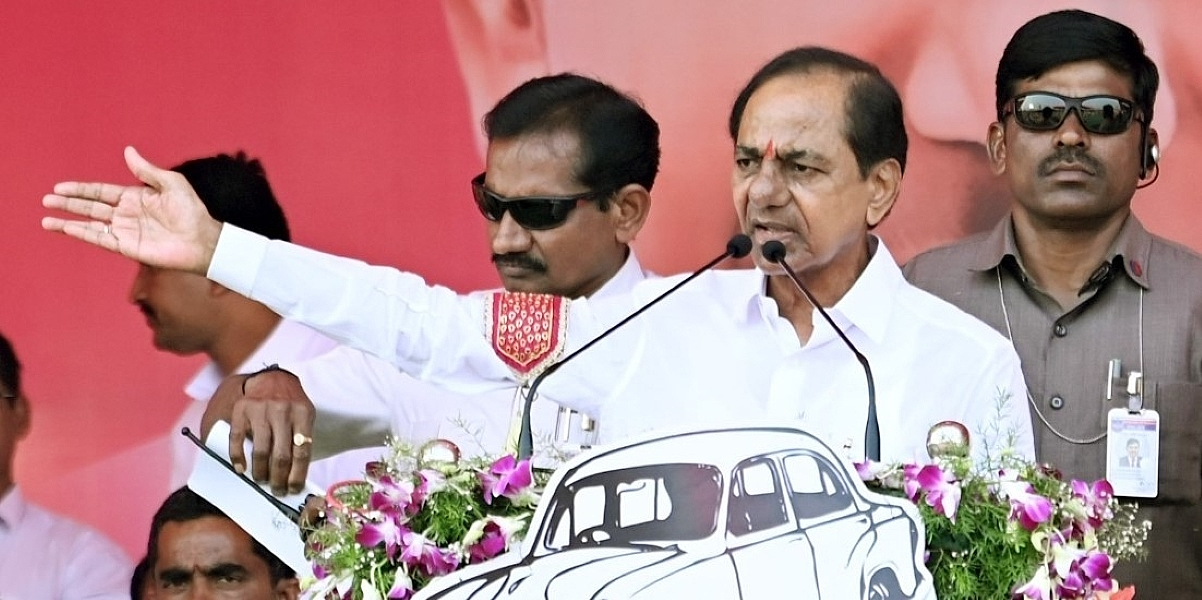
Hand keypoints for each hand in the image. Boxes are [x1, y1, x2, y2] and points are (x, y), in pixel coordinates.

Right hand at [41, 146, 223, 273]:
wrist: (202, 239)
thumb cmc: (191, 211)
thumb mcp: (170, 184)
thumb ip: (146, 170)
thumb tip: (127, 150)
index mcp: (134, 197)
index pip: (100, 192)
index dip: (80, 189)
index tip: (59, 187)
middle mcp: (126, 214)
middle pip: (90, 207)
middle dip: (69, 203)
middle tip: (46, 200)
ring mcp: (125, 231)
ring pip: (90, 224)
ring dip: (68, 222)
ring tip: (47, 219)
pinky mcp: (127, 247)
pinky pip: (100, 239)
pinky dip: (83, 234)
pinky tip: (67, 229)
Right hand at [202, 368, 315, 494]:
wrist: (273, 379)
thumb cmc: (291, 405)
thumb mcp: (304, 416)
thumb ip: (301, 441)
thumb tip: (295, 477)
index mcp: (303, 414)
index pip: (302, 452)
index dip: (297, 475)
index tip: (294, 490)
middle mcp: (282, 410)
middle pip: (281, 455)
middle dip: (278, 479)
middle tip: (277, 490)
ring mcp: (261, 409)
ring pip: (261, 450)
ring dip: (260, 472)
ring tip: (262, 480)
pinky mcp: (242, 409)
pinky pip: (237, 439)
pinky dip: (238, 458)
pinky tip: (241, 469)